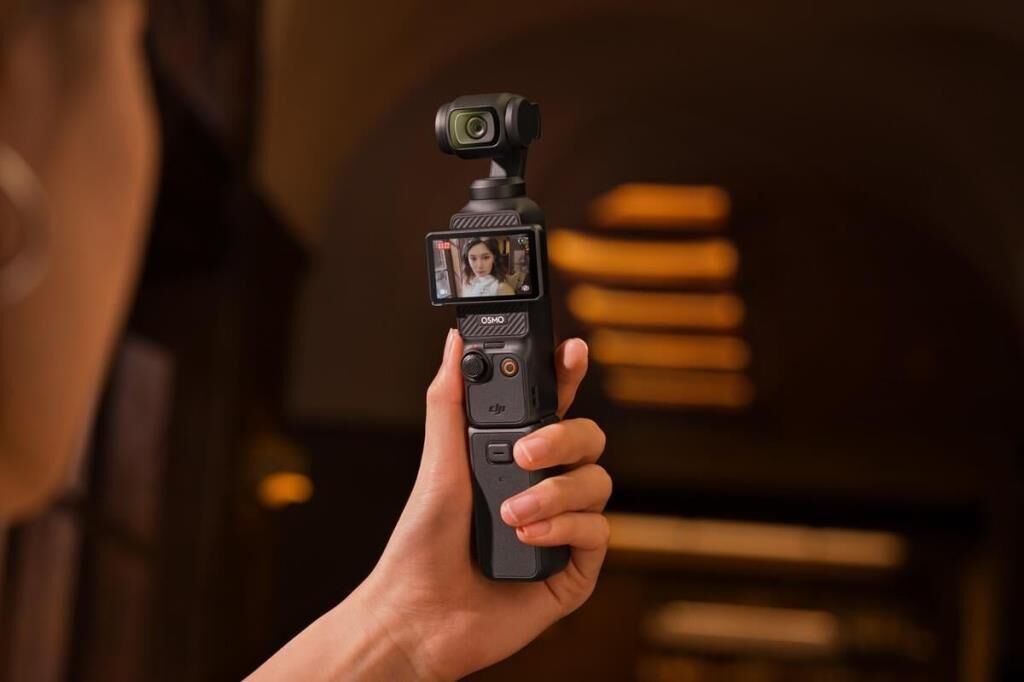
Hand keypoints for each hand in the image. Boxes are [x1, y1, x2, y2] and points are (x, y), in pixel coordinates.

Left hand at [359, 330, 609, 678]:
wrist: (418, 615)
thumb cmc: (422, 544)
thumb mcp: (438, 464)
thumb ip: (450, 402)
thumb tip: (454, 344)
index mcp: (515, 456)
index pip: (554, 405)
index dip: (568, 375)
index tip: (571, 350)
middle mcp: (545, 486)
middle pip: (588, 437)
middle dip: (563, 437)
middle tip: (524, 452)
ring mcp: (563, 526)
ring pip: (597, 483)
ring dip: (555, 493)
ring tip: (511, 513)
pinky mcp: (574, 569)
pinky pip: (598, 532)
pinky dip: (565, 528)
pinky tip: (529, 537)